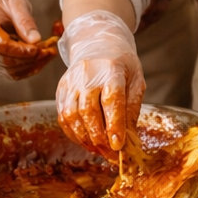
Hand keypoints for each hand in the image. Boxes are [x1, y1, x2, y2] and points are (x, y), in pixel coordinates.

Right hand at [0, 0, 49, 80]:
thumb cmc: (0, 1)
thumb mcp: (15, 2)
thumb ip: (25, 20)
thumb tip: (36, 40)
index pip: (1, 45)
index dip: (22, 50)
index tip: (40, 48)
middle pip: (6, 61)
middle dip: (32, 59)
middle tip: (51, 51)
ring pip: (10, 71)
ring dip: (32, 65)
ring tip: (48, 54)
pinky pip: (9, 74)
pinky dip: (27, 69)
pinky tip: (39, 61)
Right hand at [56, 10, 144, 154]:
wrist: (97, 43)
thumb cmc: (121, 64)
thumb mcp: (136, 80)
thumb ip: (132, 108)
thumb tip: (129, 139)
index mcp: (111, 69)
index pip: (111, 99)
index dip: (114, 125)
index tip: (118, 146)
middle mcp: (87, 74)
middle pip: (88, 111)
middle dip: (99, 138)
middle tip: (110, 154)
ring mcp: (71, 81)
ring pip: (72, 116)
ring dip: (85, 138)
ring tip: (98, 150)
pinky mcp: (61, 89)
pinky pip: (63, 116)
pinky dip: (73, 133)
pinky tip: (85, 141)